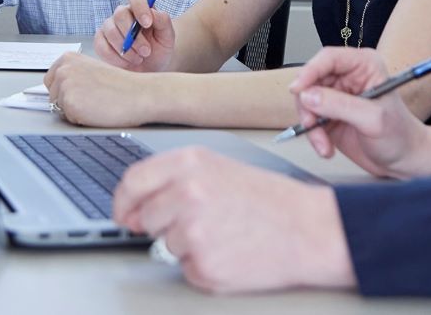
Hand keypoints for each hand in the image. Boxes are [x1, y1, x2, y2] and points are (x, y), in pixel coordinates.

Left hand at [44, 52, 154, 126]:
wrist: (138, 93)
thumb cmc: (121, 84)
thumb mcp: (93, 70)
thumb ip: (74, 75)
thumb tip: (59, 89)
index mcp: (69, 58)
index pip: (50, 80)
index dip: (65, 89)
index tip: (80, 90)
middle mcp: (64, 69)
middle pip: (53, 95)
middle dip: (68, 100)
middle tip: (92, 97)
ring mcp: (65, 86)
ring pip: (60, 108)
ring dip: (75, 110)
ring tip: (96, 102)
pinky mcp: (70, 103)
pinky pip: (68, 118)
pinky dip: (81, 118)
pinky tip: (96, 110)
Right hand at [93, 0, 175, 72]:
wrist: (151, 69)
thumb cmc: (159, 49)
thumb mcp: (167, 36)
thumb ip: (163, 21)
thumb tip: (152, 13)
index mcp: (141, 6)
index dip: (139, 5)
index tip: (147, 23)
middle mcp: (123, 13)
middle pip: (120, 13)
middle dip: (134, 36)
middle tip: (146, 51)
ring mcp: (109, 26)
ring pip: (111, 31)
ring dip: (126, 49)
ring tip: (139, 58)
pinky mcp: (100, 41)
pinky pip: (101, 46)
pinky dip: (115, 58)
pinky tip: (127, 62)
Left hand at [113, 147, 355, 292]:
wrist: (306, 227)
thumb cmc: (267, 198)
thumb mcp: (219, 168)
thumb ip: (174, 179)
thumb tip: (136, 206)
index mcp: (191, 162)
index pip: (133, 181)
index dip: (124, 201)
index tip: (126, 213)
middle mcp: (187, 191)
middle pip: (145, 216)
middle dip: (162, 224)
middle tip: (198, 222)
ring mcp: (192, 229)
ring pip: (163, 244)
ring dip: (185, 245)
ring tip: (222, 232)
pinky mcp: (202, 264)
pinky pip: (185, 268)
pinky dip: (202, 265)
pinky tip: (229, 250)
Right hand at [289, 47, 430, 178]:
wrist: (405, 162)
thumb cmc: (400, 135)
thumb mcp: (373, 119)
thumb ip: (340, 105)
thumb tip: (309, 95)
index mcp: (364, 65)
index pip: (329, 58)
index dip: (310, 71)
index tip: (298, 89)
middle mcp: (348, 76)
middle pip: (312, 79)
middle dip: (308, 104)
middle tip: (311, 124)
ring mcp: (337, 96)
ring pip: (307, 101)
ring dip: (310, 124)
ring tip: (323, 145)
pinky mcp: (329, 115)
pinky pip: (309, 120)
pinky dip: (313, 136)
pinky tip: (326, 149)